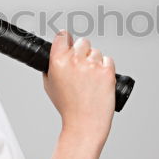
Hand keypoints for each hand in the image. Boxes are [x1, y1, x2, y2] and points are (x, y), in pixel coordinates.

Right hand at [42, 30, 115, 149]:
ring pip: (96, 52)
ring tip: (91, 80)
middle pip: (82, 42)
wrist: (84, 123)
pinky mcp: (107, 71)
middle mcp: (75, 60)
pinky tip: (99, 81)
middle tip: (82, 68)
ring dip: (95, 61)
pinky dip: (106, 68)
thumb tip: (57, 54)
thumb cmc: (68, 107)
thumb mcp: (49, 85)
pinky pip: (108, 60)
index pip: (63, 36)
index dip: (66, 40)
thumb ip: (51, 67)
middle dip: (83, 52)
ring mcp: (92, 65)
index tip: (69, 43)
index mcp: (58, 61)